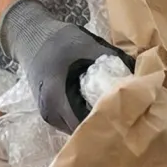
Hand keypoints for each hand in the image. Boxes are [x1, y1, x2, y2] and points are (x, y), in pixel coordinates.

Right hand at [0, 0, 130, 132]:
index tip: (127, 116)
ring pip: (77, 128)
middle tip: (126, 114)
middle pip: (82, 131)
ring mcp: (48, 114)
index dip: (106, 123)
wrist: (29, 35)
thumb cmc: (56, 40)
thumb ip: (111, 59)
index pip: (85, 125)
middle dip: (103, 124)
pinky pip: (72, 120)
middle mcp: (50, 113)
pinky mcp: (50, 110)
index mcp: (57, 99)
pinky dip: (85, 116)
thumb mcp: (86, 44)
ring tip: (114, 110)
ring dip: (94, 121)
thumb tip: (137, 72)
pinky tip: (99, 104)